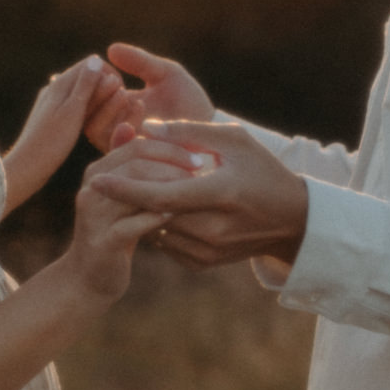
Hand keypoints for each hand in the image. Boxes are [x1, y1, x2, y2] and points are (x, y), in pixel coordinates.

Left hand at [3, 57, 123, 213]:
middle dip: (106, 88)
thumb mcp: (72, 112)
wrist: (25, 169)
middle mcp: (54, 89)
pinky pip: (76, 107)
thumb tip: (96, 59)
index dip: (110, 74)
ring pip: (82, 93)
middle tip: (122, 107)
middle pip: (87, 77)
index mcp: (60, 84)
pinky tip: (97, 125)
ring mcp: (52, 103)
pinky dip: (89, 112)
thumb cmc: (51, 142)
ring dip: (99, 101)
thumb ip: (85, 86)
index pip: (91, 64)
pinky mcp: (52, 118)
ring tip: (113, 118)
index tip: (122, 93)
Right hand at [64, 141, 200, 300]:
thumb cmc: (116, 230)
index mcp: (98, 172)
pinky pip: (130, 226)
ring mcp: (93, 216)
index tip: (199, 156)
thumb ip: (133, 166)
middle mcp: (92, 189)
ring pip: (132, 191)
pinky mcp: (101, 243)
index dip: (169, 147)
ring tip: (195, 191)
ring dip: (168, 188)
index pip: (136, 145)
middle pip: (135, 164)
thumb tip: (143, 132)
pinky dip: (155, 219)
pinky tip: (176, 216)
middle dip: (172, 164)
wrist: (90, 276)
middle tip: (202, 172)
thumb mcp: (124, 196)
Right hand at [83, 43, 213, 152]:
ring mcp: (119, 142)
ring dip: (105, 109)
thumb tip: (110, 49)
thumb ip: (140, 62)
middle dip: (94, 93)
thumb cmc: (187, 99)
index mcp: (113, 103)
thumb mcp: (165, 73)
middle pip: (82, 111)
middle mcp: (111, 125)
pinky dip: (121, 127)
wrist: (209, 129)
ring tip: (124, 90)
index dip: (89, 78)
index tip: (103, 65)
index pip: (87, 92)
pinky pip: (115, 147)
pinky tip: (139, 107)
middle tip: (112, 79)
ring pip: (93, 129)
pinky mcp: (131, 159)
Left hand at [88, 119, 309, 268]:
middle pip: (153, 214)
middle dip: (127, 196)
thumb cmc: (263, 171)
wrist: (292, 221)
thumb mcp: (236, 140)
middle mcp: (213, 227)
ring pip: (155, 228)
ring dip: (140, 210)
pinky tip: (160, 207)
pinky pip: (165, 242)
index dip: (127, 188)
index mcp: (222, 193)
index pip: (163, 195)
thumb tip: (147, 126)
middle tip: (106, 178)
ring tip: (133, 189)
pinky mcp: (203, 263)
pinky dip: (155, 224)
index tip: (97, 178)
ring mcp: (208, 249)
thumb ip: (190, 132)